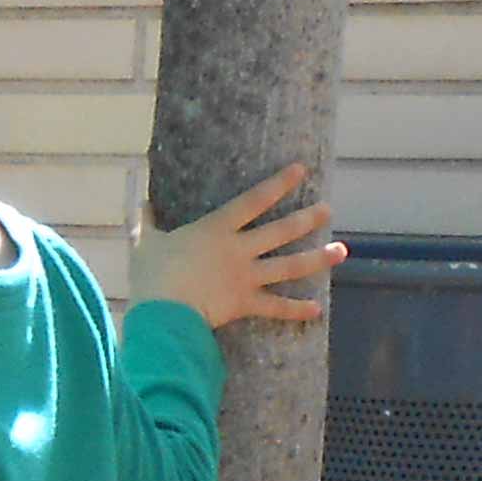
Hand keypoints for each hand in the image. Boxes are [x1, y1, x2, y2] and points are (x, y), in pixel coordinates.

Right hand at [133, 163, 341, 332]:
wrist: (163, 309)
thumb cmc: (153, 274)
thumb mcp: (146, 242)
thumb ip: (147, 223)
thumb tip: (140, 203)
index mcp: (217, 228)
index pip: (254, 200)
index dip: (279, 183)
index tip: (301, 170)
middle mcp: (239, 249)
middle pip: (281, 231)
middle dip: (307, 218)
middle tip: (328, 209)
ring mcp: (246, 276)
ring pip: (289, 266)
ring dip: (317, 258)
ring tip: (341, 251)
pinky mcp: (245, 303)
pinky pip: (276, 307)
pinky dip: (297, 310)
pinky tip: (317, 309)